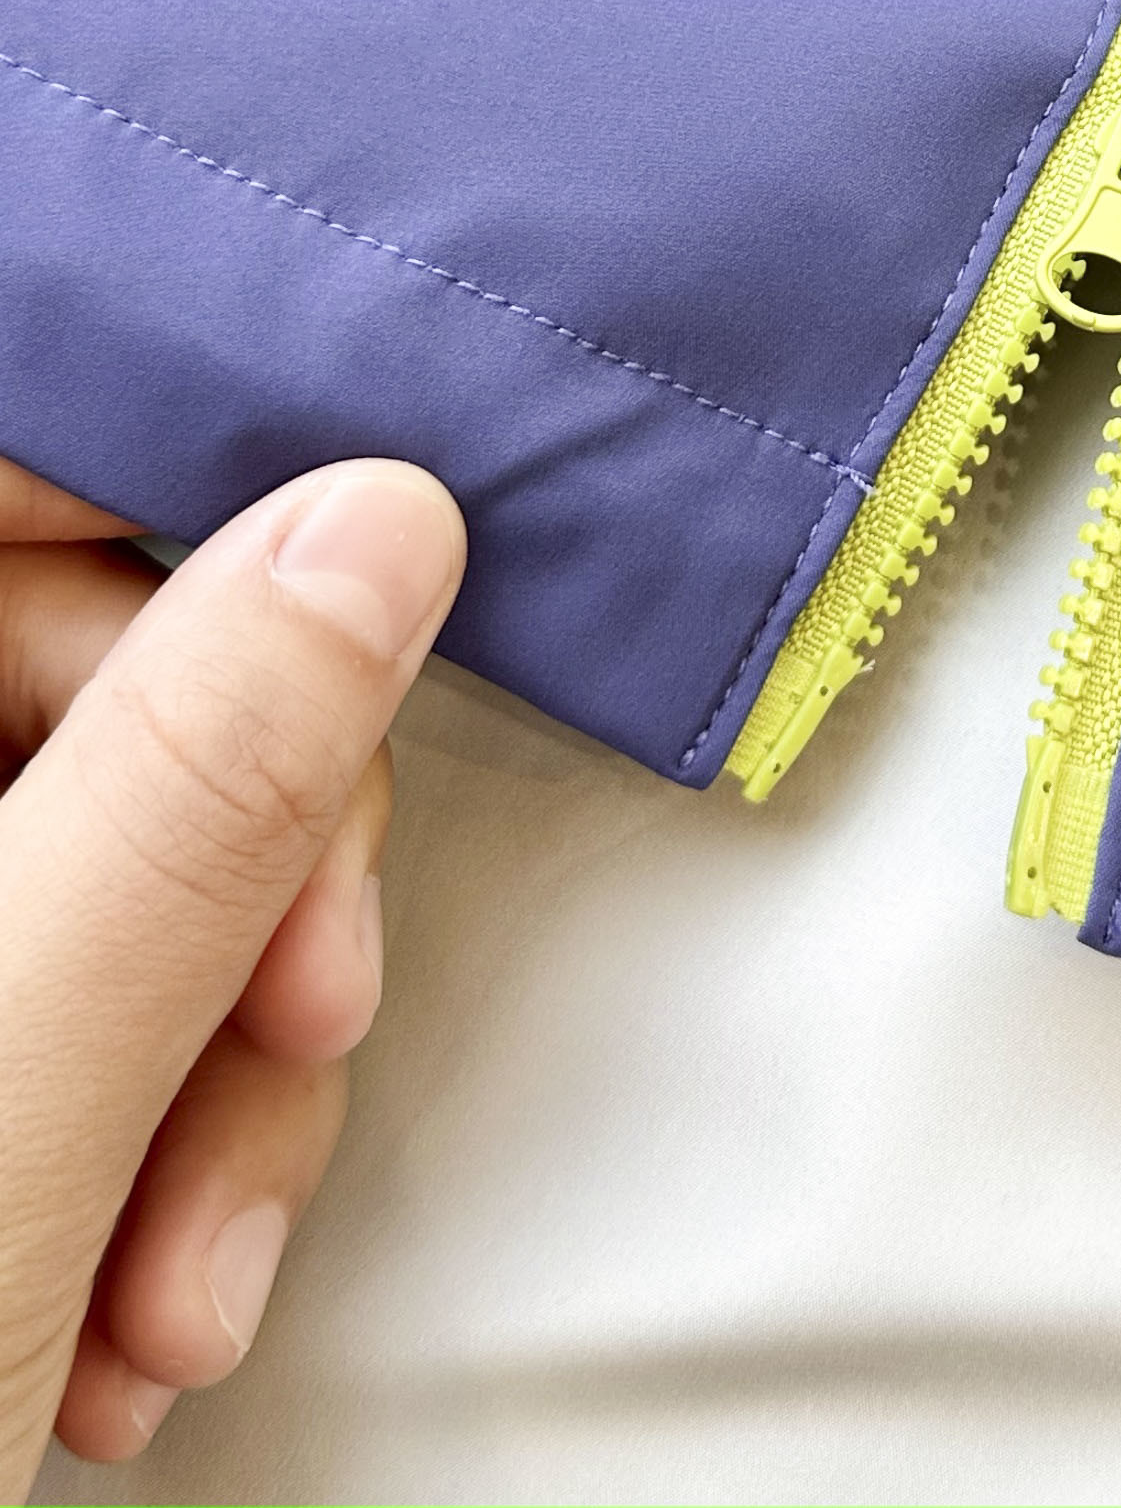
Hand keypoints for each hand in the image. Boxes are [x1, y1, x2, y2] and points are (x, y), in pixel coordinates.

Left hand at [0, 455, 464, 1497]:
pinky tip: (129, 1310)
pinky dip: (160, 1150)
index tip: (335, 628)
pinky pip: (94, 1007)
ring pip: (122, 867)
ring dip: (218, 1071)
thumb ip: (195, 789)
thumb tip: (368, 526)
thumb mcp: (8, 1102)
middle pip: (89, 688)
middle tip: (300, 1019)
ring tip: (176, 1280)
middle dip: (243, 880)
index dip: (169, 531)